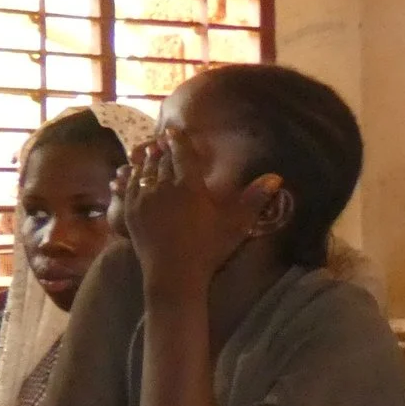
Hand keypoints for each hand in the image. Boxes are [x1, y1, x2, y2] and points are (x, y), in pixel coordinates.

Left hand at [120, 132, 279, 291]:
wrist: (173, 274)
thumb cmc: (208, 249)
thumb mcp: (236, 225)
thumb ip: (254, 199)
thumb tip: (276, 177)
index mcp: (189, 185)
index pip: (181, 154)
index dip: (178, 141)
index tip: (174, 131)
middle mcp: (163, 185)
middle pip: (161, 159)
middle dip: (162, 149)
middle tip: (162, 140)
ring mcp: (143, 197)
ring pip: (143, 169)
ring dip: (146, 159)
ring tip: (147, 152)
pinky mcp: (130, 210)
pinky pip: (128, 185)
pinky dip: (130, 175)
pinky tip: (131, 173)